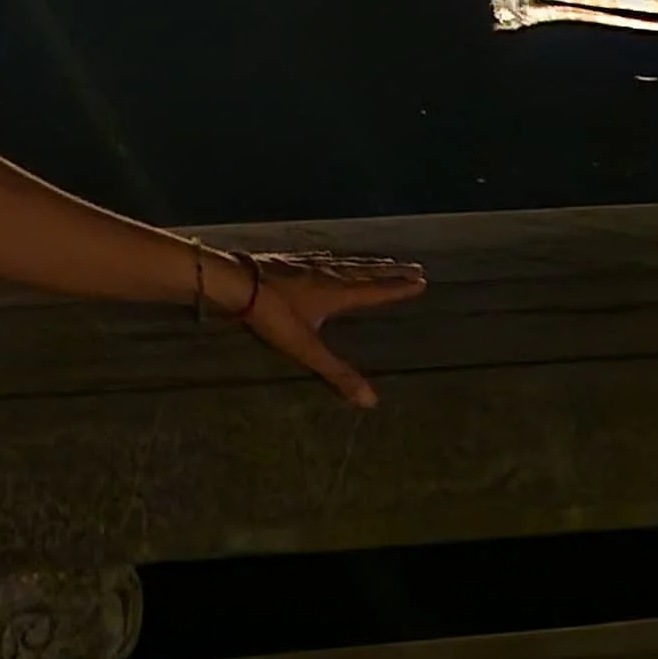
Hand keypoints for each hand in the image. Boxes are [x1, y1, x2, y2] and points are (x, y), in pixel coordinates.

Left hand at [202, 247, 425, 408]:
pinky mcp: (289, 260)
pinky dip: (338, 258)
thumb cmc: (272, 314)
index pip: (375, 290)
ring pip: (346, 262)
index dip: (398, 288)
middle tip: (413, 266)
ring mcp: (308, 263)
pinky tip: (331, 258)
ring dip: (368, 263)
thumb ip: (337, 373)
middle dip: (391, 271)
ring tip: (383, 262)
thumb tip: (371, 401)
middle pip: (366, 271)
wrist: (235, 281)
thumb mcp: (305, 348)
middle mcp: (328, 273)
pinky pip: (324, 258)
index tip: (422, 280)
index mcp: (337, 292)